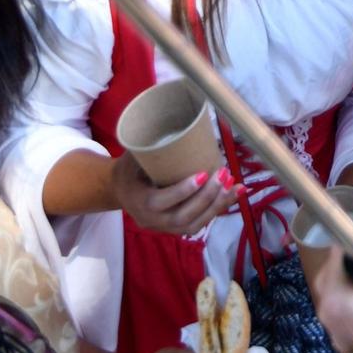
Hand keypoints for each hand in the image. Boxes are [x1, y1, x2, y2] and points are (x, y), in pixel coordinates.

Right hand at [109, 155, 236, 235]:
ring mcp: (163, 227)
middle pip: (181, 217)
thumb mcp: (133, 155)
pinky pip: (198, 223)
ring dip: (217, 205)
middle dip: (206, 198)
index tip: (203, 174)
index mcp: (138, 200)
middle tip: (223, 174)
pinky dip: (218, 208)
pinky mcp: (175, 227)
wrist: (118, 190)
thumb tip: (180, 124)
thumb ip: (152, 145)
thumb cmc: (128, 167)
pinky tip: (234, 192)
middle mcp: (150, 220)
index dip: (183, 191)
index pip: (160, 201)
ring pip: (193, 225)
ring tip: (234, 185)